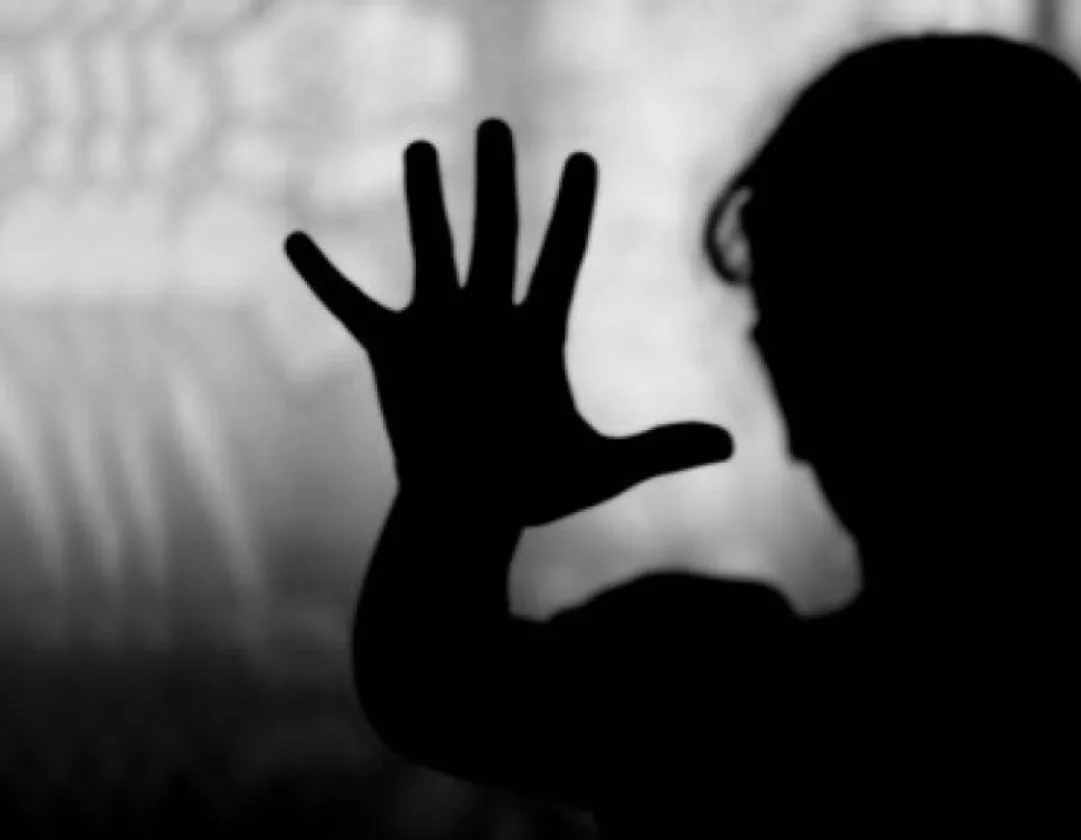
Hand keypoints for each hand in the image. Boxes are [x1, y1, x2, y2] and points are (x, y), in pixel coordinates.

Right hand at [283, 119, 733, 525]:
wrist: (468, 516)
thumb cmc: (534, 490)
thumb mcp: (601, 468)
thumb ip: (660, 448)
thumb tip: (732, 447)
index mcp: (540, 334)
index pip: (562, 258)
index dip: (573, 211)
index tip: (584, 160)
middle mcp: (490, 318)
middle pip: (497, 234)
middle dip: (497, 179)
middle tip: (497, 126)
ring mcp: (441, 330)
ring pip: (433, 250)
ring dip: (424, 201)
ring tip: (419, 146)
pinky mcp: (393, 354)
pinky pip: (352, 306)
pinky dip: (324, 279)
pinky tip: (294, 241)